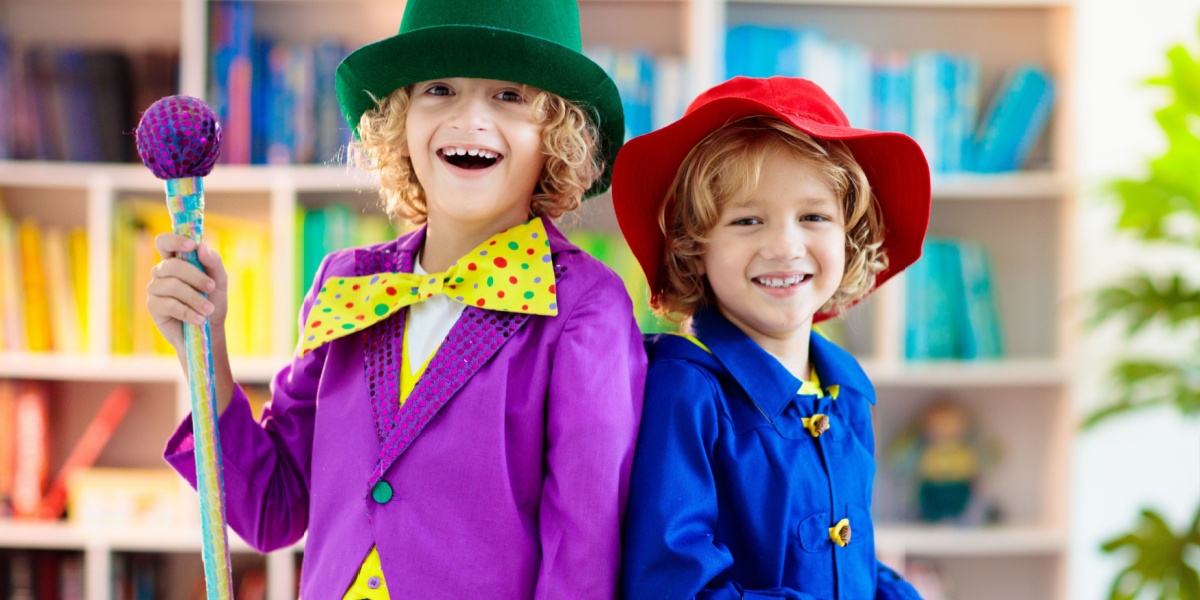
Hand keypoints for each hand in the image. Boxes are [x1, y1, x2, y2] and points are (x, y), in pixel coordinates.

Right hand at [146, 233, 228, 354]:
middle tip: (211, 288)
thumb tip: (201, 247)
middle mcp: (161, 272)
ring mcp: (155, 289)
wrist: (208, 330)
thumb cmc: (212, 301)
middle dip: (196, 277)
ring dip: (195, 299)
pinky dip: (188, 312)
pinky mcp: (153, 306)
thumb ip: (213, 262)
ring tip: (209, 310)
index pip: (164, 242)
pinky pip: (170, 305)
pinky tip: (199, 319)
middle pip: (172, 265)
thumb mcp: (219, 281)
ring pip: (173, 286)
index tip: (191, 246)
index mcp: (175, 260)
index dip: (175, 240)